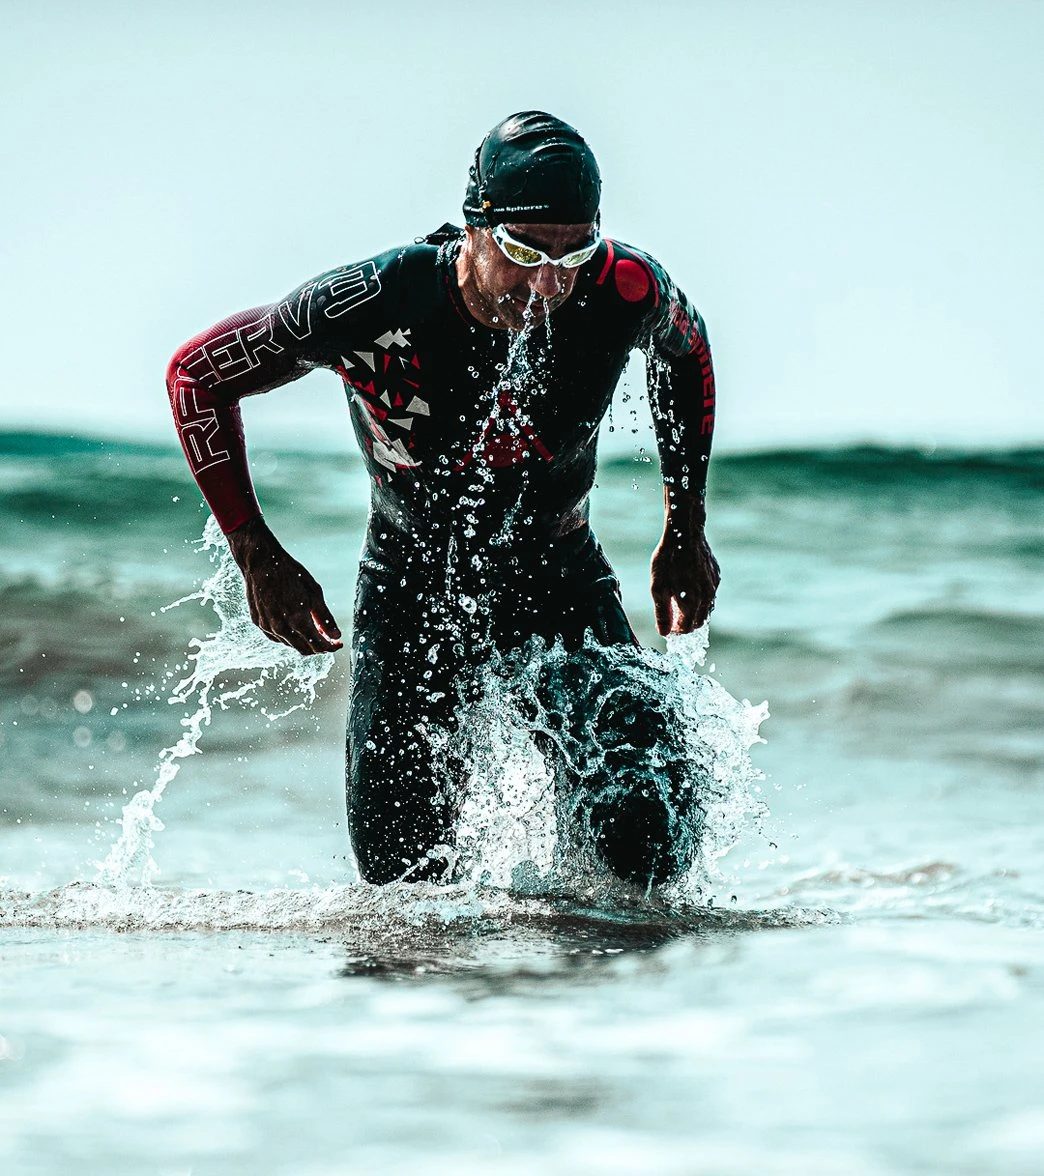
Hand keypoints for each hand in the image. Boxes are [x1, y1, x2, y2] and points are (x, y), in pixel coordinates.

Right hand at [226, 517, 342, 655]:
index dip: (331, 647)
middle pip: (305, 650)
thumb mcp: (314, 592)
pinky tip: (295, 628)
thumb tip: (336, 635)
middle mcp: (281, 628)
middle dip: (319, 647)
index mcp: (298, 620)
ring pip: (291, 645)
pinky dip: (289, 637)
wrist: (261, 562)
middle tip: (328, 639)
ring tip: (313, 630)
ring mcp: (268, 626)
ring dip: (304, 642)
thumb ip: (325, 617)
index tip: (338, 643)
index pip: (318, 645)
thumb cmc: (289, 573)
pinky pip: (277, 637)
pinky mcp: (259, 622)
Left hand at [650, 491, 720, 635]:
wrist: (685, 533)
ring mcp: (714, 585)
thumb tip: (664, 633)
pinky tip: (688, 587)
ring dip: (694, 611)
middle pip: (699, 622)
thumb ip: (662, 612)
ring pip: (707, 608)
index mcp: (692, 602)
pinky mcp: (716, 575)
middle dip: (686, 624)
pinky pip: (710, 593)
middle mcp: (707, 597)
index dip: (676, 631)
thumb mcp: (658, 587)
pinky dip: (700, 596)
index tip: (667, 626)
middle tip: (672, 617)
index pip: (687, 629)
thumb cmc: (668, 559)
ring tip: (678, 602)